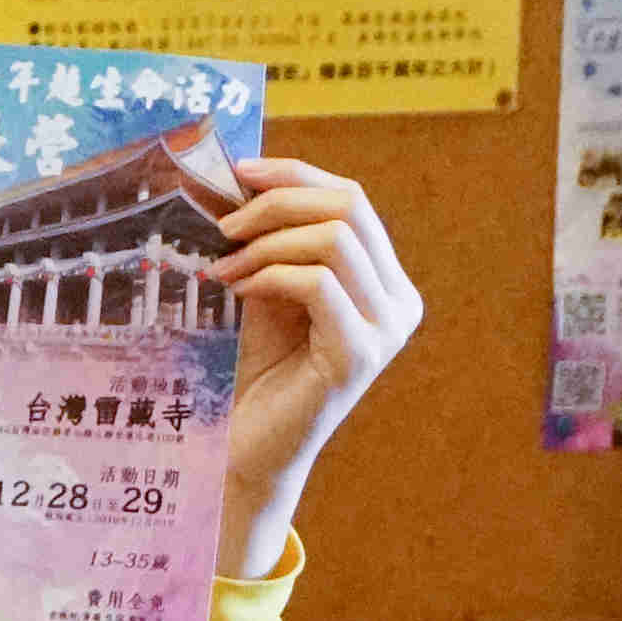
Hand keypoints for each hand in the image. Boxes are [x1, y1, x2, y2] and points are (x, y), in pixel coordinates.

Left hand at [208, 158, 421, 563]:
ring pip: (336, 240)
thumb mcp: (263, 286)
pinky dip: (271, 274)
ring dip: (268, 242)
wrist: (238, 447)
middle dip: (279, 202)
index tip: (238, 173)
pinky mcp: (360, 357)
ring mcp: (387, 331)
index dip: (296, 175)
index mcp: (383, 280)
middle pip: (351, 207)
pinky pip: (319, 284)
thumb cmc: (248, 368)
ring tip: (223, 266)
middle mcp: (398, 302)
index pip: (352, 198)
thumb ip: (270, 236)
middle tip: (223, 225)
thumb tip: (242, 173)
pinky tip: (237, 290)